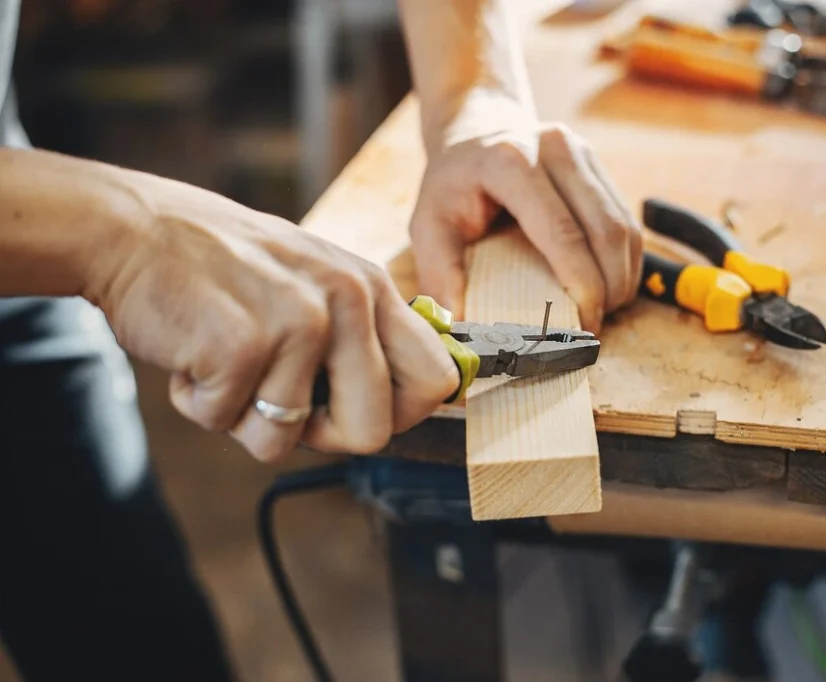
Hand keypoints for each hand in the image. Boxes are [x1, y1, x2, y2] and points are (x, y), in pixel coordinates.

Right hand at [87, 172, 459, 461]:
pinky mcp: (244, 345)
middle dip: (320, 436)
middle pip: (373, 432)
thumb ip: (363, 331)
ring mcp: (299, 321)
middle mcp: (348, 300)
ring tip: (224, 357)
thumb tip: (412, 400)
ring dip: (243, 415)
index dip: (400, 415)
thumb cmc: (223, 265)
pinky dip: (201, 403)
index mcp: (372, 286)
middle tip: (275, 399)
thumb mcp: (315, 278)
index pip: (437, 380)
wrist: (132, 229)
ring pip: (286, 439)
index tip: (354, 411)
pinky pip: (228, 424)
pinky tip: (194, 352)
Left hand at [408, 92, 642, 332]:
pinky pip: (627, 222)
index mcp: (511, 162)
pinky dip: (624, 262)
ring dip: (622, 278)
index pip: (561, 231)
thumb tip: (461, 327)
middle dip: (608, 288)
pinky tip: (609, 289)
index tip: (583, 324)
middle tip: (594, 328)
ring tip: (604, 312)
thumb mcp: (428, 224)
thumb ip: (439, 274)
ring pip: (625, 227)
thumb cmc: (452, 185)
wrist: (476, 130)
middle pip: (606, 229)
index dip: (580, 283)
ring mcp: (583, 154)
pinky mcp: (600, 167)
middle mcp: (555, 149)